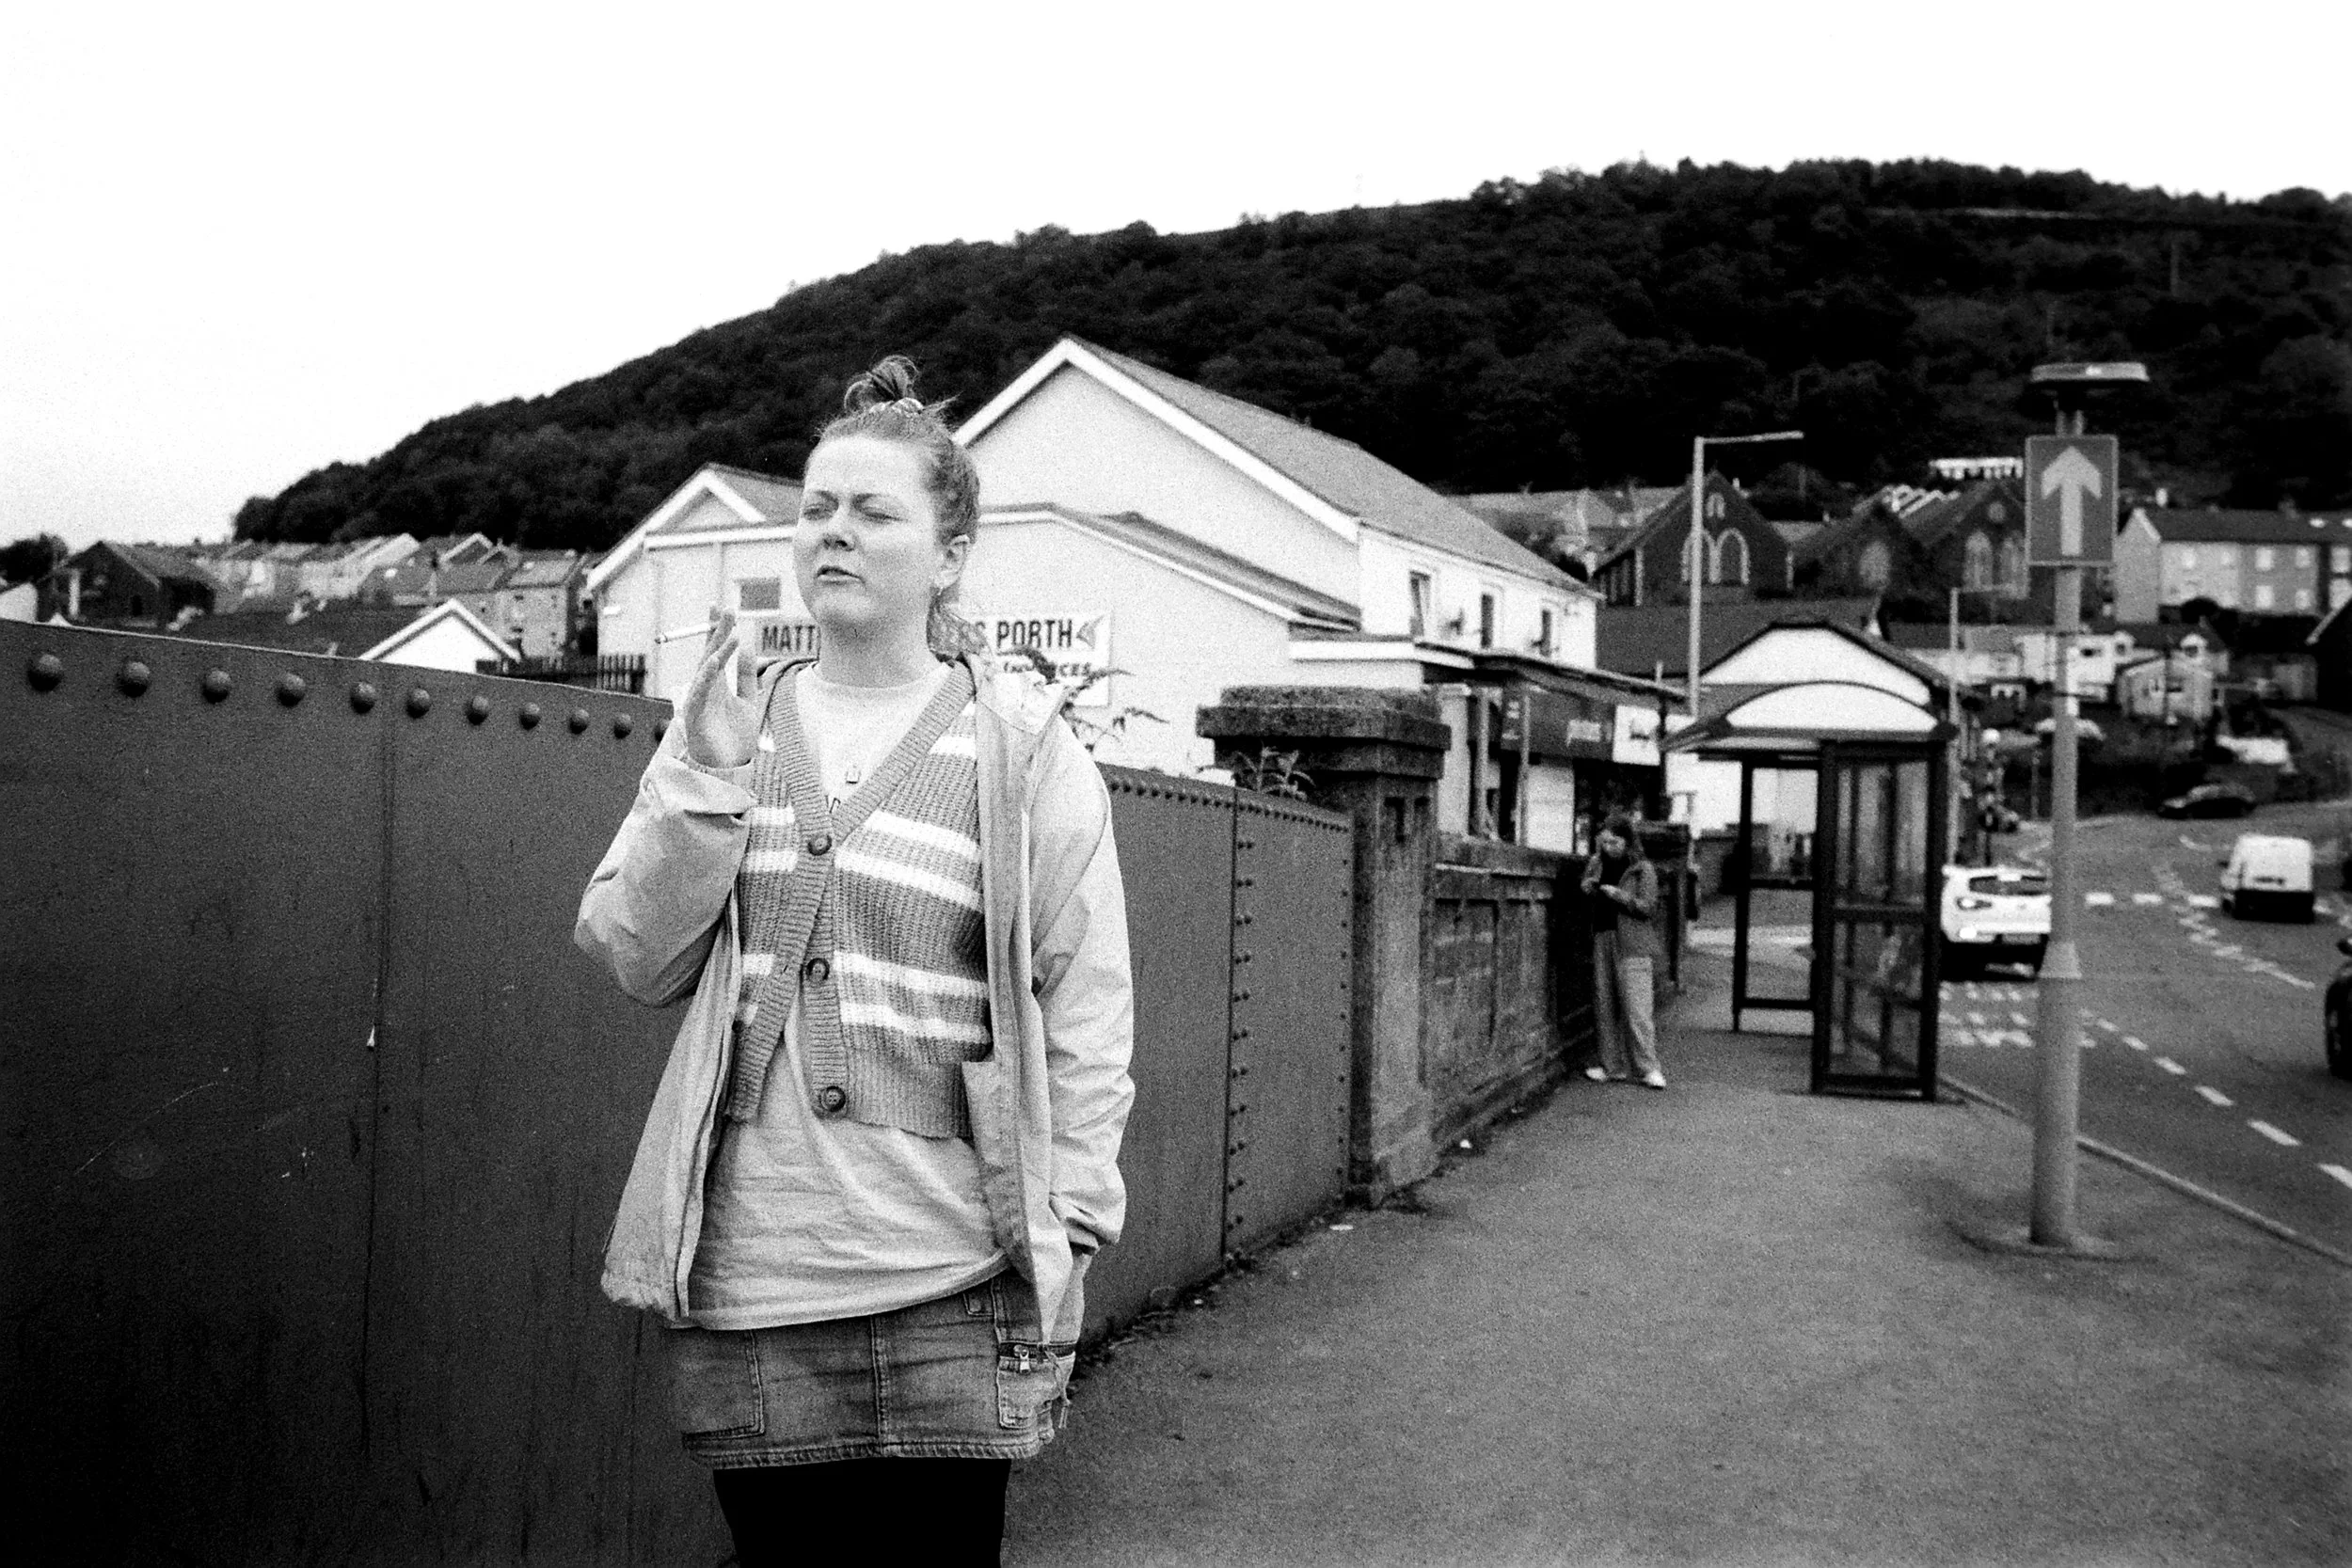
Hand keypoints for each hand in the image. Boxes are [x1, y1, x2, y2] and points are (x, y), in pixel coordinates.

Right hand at [680, 609, 760, 768]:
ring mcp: (699, 701)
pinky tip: (714, 661)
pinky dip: (706, 676)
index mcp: (718, 685)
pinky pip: (700, 692)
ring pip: (705, 670)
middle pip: (710, 653)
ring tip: (731, 632)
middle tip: (725, 609)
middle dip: (717, 631)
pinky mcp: (696, 715)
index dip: (719, 631)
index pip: (717, 651)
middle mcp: (706, 689)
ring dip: (717, 650)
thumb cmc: (735, 739)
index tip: (723, 609)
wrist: (729, 769)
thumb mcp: (749, 702)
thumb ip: (747, 677)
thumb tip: (748, 646)